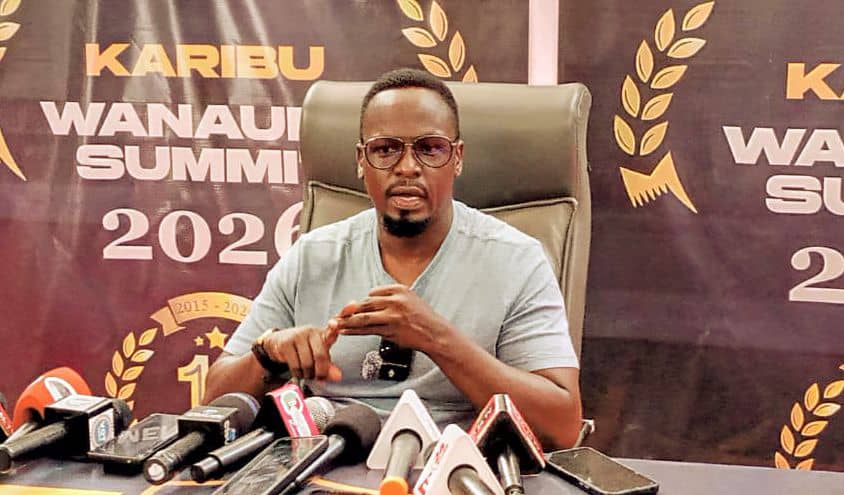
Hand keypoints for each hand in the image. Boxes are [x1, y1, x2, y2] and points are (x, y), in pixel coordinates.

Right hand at [263, 326, 341, 380]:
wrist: (279, 342)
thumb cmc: (304, 348)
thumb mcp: (318, 355)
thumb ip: (329, 366)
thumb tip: (338, 377)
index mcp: (322, 333)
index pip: (330, 331)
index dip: (334, 327)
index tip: (335, 324)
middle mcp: (310, 332)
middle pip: (320, 356)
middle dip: (321, 372)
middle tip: (319, 378)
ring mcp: (297, 336)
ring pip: (307, 363)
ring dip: (308, 374)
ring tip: (307, 373)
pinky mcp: (285, 343)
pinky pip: (295, 366)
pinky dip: (298, 374)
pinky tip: (298, 372)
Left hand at [328, 284, 453, 353]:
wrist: (434, 333)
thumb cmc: (422, 317)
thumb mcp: (409, 298)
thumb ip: (391, 297)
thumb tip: (369, 300)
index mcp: (399, 290)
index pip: (373, 293)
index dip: (363, 302)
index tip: (353, 307)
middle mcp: (395, 301)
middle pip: (365, 304)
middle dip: (349, 310)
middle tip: (337, 315)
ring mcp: (392, 316)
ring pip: (363, 318)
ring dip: (347, 321)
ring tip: (336, 324)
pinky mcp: (390, 331)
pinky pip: (368, 330)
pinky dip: (354, 331)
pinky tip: (346, 331)